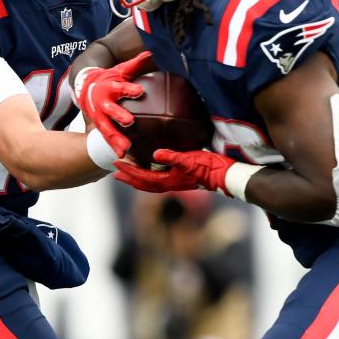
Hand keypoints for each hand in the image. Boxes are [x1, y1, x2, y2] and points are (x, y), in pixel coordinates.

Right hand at [74, 51, 152, 155]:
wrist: (85, 88)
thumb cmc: (108, 78)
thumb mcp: (120, 70)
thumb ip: (135, 64)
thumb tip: (150, 52)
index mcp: (110, 88)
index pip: (120, 87)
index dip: (129, 89)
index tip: (139, 91)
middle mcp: (103, 104)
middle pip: (111, 111)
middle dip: (119, 116)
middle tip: (129, 122)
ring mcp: (99, 117)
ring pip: (107, 129)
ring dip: (115, 140)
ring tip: (125, 150)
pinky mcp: (99, 127)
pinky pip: (107, 139)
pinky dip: (114, 148)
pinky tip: (124, 157)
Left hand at [113, 149, 234, 195]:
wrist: (223, 176)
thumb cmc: (208, 167)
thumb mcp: (189, 159)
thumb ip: (171, 156)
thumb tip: (154, 153)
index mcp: (168, 181)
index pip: (143, 177)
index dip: (128, 171)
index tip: (116, 164)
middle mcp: (169, 184)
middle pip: (143, 183)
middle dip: (128, 178)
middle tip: (115, 172)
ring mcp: (174, 183)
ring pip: (150, 183)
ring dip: (137, 178)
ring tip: (127, 173)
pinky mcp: (180, 179)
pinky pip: (158, 180)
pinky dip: (149, 177)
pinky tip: (150, 170)